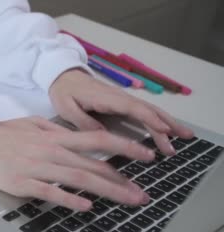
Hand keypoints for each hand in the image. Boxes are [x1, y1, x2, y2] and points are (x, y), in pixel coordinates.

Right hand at [0, 116, 151, 210]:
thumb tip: (79, 136)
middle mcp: (51, 152)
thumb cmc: (3, 135)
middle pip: (93, 165)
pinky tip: (87, 207)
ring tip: (127, 201)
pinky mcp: (23, 184)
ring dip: (106, 191)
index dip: (125, 147)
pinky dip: (70, 199)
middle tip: (142, 194)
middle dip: (122, 181)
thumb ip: (56, 130)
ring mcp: (37, 168)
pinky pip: (50, 193)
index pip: (97, 140)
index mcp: (55, 137)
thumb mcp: (32, 124)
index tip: (146, 155)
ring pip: (78, 179)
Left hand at [49, 69, 193, 154]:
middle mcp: (119, 97)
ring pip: (150, 111)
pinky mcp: (122, 103)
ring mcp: (123, 99)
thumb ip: (83, 121)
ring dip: (168, 123)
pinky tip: (168, 131)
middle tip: (183, 139)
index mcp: (106, 98)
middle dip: (167, 124)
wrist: (62, 76)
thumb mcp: (66, 108)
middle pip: (148, 110)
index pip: (133, 108)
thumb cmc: (64, 92)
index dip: (149, 119)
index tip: (163, 130)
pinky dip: (158, 120)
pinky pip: (144, 112)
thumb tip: (103, 135)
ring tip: (184, 136)